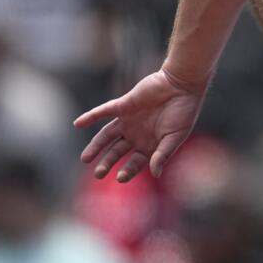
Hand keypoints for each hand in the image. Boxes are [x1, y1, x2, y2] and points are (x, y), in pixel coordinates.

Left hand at [75, 68, 205, 182]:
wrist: (182, 85)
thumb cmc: (184, 112)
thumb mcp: (175, 136)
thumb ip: (163, 154)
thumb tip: (155, 174)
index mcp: (150, 145)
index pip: (134, 162)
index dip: (128, 171)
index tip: (120, 178)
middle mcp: (136, 134)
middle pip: (116, 152)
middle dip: (107, 163)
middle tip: (98, 174)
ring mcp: (128, 120)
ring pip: (107, 136)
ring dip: (96, 146)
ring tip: (85, 159)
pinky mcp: (124, 105)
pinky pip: (103, 111)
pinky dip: (90, 117)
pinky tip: (78, 123)